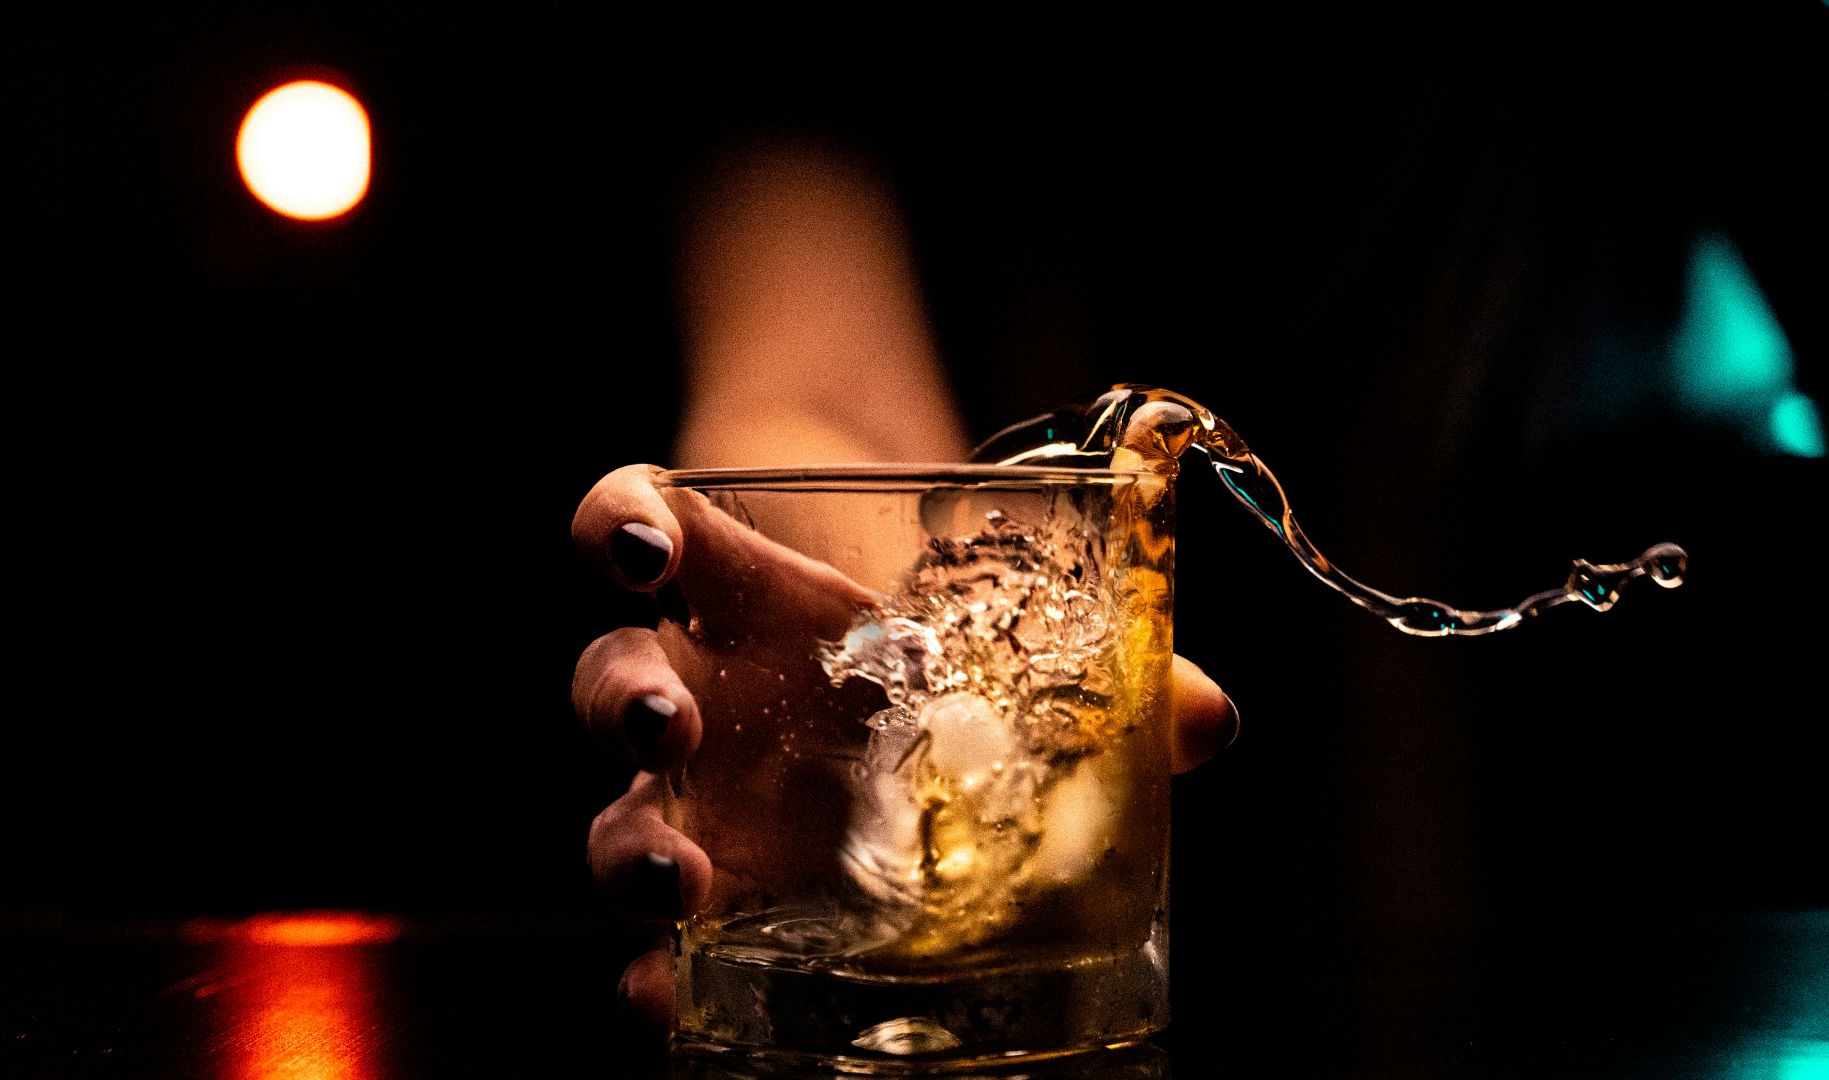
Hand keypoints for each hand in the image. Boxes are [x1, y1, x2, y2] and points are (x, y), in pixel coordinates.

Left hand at [572, 464, 1241, 1038]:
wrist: (894, 500)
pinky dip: (618, 527)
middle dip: (642, 862)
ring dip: (629, 711)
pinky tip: (646, 541)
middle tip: (682, 878)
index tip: (658, 1002)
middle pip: (636, 825)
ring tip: (673, 720)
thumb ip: (1119, 721)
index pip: (703, 928)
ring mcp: (693, 643)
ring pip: (618, 693)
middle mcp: (720, 756)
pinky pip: (616, 527)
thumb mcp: (1047, 684)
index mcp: (793, 826)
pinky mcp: (684, 538)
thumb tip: (1211, 723)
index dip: (666, 981)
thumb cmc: (967, 630)